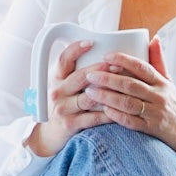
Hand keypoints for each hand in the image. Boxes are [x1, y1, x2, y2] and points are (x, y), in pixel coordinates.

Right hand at [27, 39, 114, 156]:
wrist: (51, 133)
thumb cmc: (63, 104)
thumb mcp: (63, 85)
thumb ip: (75, 70)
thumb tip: (95, 49)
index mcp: (56, 78)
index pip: (63, 59)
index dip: (75, 49)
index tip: (91, 43)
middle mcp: (57, 91)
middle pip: (80, 77)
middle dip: (100, 69)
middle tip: (117, 64)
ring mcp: (63, 108)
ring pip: (89, 97)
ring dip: (108, 91)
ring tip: (124, 85)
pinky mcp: (70, 124)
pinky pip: (94, 117)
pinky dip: (109, 113)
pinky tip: (122, 108)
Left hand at [80, 39, 175, 159]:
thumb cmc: (169, 101)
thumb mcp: (167, 80)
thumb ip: (158, 60)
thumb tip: (154, 38)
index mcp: (161, 81)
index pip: (141, 67)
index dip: (123, 61)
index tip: (105, 56)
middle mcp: (158, 96)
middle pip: (131, 85)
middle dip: (108, 79)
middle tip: (90, 75)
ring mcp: (154, 113)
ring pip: (128, 103)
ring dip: (108, 97)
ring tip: (90, 92)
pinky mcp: (150, 128)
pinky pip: (131, 122)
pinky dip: (116, 116)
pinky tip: (103, 110)